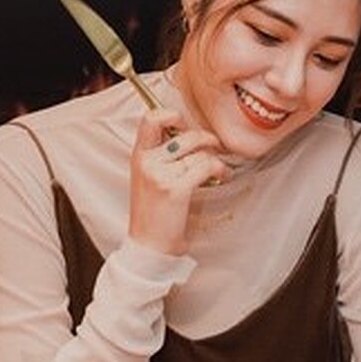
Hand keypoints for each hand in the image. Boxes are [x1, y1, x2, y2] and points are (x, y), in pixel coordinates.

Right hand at [127, 110, 228, 254]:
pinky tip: (222, 176)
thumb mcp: (148, 177)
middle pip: (184, 134)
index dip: (173, 116)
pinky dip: (220, 170)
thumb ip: (162, 155)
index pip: (151, 118)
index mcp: (139, 155)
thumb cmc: (154, 213)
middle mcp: (147, 161)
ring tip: (220, 168)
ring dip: (216, 158)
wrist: (149, 245)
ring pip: (199, 152)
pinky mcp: (175, 189)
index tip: (185, 128)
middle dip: (206, 138)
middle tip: (214, 147)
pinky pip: (206, 166)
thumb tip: (192, 135)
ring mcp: (160, 174)